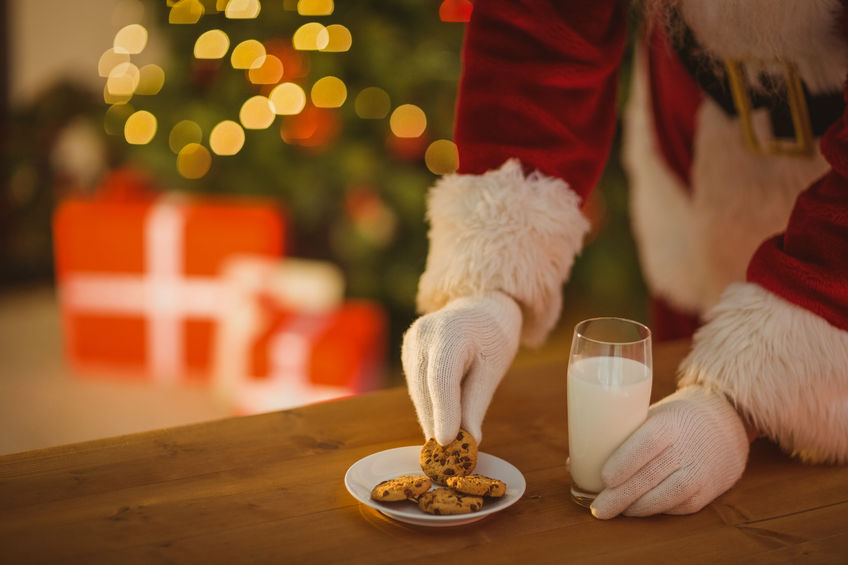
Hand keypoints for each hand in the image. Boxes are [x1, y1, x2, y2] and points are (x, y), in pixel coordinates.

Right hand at [401, 291, 521, 444]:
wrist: (479, 307)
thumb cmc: (493, 336)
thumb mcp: (493, 369)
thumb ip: (477, 403)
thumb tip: (468, 440)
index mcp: (450, 333)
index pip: (441, 379)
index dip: (443, 412)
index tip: (445, 443)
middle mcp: (423, 335)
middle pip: (426, 389)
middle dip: (436, 423)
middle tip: (447, 457)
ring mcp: (410, 342)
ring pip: (417, 391)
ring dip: (430, 418)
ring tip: (445, 445)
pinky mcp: (407, 352)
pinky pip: (416, 386)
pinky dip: (428, 405)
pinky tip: (439, 421)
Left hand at [590, 385, 749, 518]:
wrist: (727, 421)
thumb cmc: (674, 418)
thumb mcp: (652, 415)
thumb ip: (620, 436)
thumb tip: (576, 461)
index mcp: (669, 422)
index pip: (647, 443)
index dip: (625, 462)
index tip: (604, 478)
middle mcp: (687, 447)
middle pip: (651, 475)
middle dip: (621, 496)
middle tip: (598, 508)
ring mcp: (700, 470)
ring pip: (667, 496)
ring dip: (638, 507)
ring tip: (616, 511)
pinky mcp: (708, 490)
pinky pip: (679, 506)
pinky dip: (657, 510)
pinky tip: (640, 510)